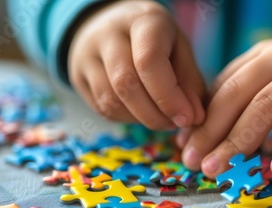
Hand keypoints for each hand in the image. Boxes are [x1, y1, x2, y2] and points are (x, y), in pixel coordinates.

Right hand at [68, 1, 205, 129]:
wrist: (114, 25)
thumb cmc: (156, 40)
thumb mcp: (180, 50)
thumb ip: (189, 82)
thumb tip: (193, 117)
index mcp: (142, 21)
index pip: (149, 61)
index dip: (169, 97)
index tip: (187, 118)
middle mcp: (109, 34)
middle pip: (126, 83)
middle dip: (156, 114)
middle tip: (176, 123)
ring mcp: (87, 55)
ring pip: (111, 101)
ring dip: (142, 120)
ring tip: (163, 120)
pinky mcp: (78, 76)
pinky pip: (102, 109)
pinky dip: (127, 119)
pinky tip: (143, 114)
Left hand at [180, 39, 271, 177]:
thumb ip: (253, 101)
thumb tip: (217, 137)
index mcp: (261, 57)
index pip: (221, 88)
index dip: (201, 119)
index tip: (185, 146)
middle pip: (233, 97)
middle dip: (209, 132)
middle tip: (192, 162)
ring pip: (262, 107)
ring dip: (238, 141)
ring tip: (219, 168)